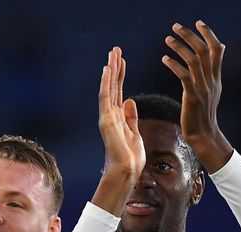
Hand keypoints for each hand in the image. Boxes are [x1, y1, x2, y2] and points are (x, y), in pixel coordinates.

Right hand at [99, 46, 144, 180]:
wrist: (126, 171)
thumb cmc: (131, 158)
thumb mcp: (135, 133)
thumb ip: (131, 117)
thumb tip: (129, 101)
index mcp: (117, 118)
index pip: (119, 92)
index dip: (121, 76)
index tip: (122, 61)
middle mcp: (109, 115)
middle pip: (112, 87)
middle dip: (114, 67)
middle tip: (116, 50)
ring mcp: (107, 117)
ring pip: (108, 88)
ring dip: (111, 70)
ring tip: (113, 53)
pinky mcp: (106, 120)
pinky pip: (106, 98)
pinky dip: (106, 83)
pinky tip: (108, 69)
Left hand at [162, 20, 232, 170]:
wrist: (204, 137)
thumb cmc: (201, 117)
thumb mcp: (209, 93)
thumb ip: (209, 76)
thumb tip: (207, 63)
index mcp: (216, 77)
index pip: (218, 49)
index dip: (209, 34)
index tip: (198, 23)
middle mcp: (212, 80)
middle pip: (205, 49)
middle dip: (191, 35)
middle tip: (176, 26)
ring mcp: (203, 87)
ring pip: (194, 59)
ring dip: (180, 47)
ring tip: (167, 39)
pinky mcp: (193, 96)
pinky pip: (184, 75)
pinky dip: (174, 64)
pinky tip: (164, 59)